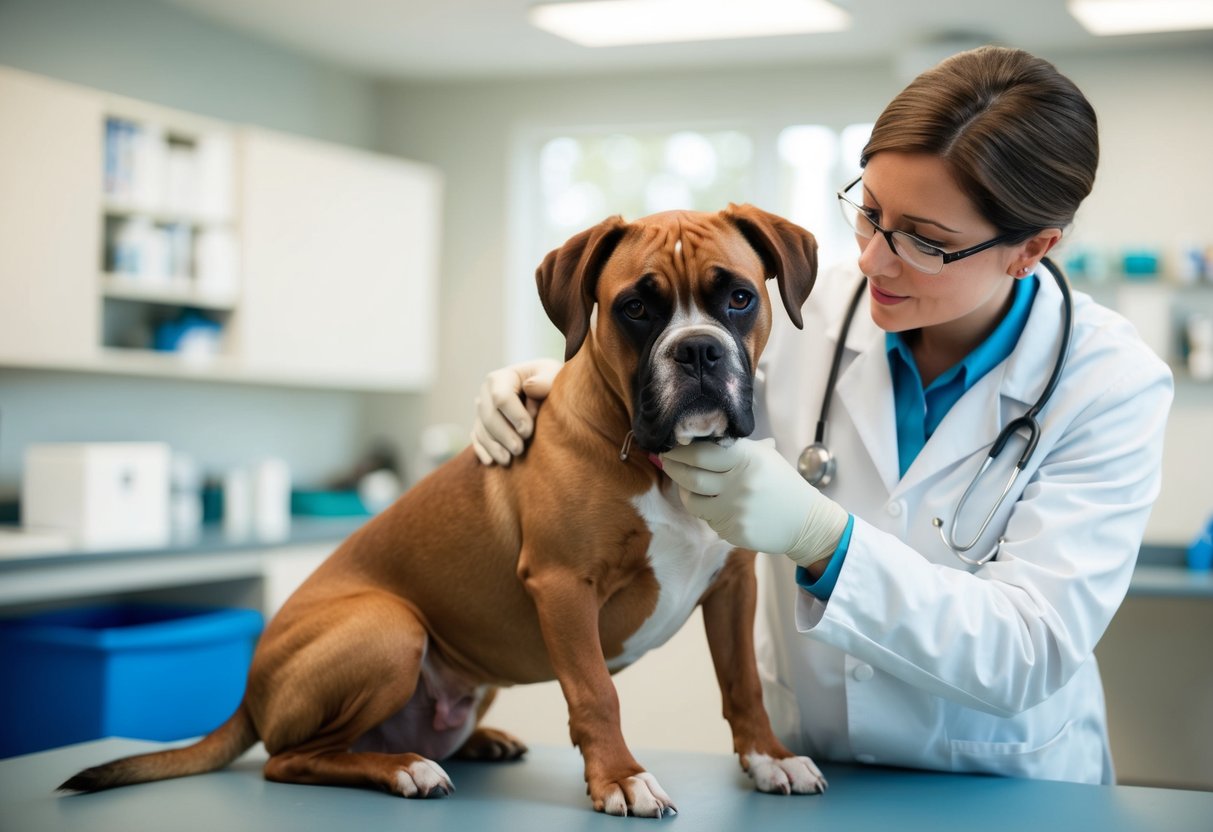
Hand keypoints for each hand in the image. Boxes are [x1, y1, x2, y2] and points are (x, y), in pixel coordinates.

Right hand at [471, 359, 561, 465]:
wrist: (542, 388)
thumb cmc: (547, 381)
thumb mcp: (551, 374)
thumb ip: (544, 380)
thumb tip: (529, 388)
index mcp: (501, 378)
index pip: (501, 397)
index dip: (514, 416)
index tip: (528, 431)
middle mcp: (486, 392)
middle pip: (488, 416)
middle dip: (503, 435)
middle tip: (519, 450)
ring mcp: (481, 408)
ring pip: (481, 429)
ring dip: (493, 446)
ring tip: (508, 460)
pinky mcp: (482, 423)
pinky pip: (477, 437)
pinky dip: (482, 450)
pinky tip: (491, 462)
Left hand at [660, 438, 848, 567]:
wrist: (806, 522)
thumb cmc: (782, 484)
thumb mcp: (765, 457)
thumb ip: (735, 448)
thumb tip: (698, 437)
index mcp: (747, 459)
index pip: (702, 453)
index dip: (680, 450)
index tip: (668, 445)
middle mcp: (739, 483)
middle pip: (691, 476)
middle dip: (672, 467)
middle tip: (665, 460)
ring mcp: (735, 510)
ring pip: (693, 501)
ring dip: (684, 491)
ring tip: (686, 483)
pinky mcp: (734, 531)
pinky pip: (708, 520)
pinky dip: (707, 511)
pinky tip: (715, 504)